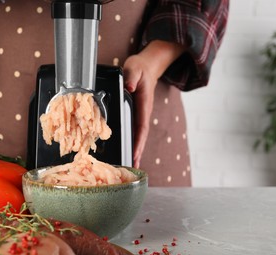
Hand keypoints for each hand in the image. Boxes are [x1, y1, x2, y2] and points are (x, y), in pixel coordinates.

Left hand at [123, 40, 185, 167]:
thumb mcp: (134, 69)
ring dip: (136, 150)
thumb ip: (131, 77)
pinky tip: (127, 150)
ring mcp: (141, 114)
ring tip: (131, 165)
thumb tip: (129, 88)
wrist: (147, 67)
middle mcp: (144, 112)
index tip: (135, 153)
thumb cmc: (139, 68)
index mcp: (144, 105)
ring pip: (138, 135)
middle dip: (138, 152)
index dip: (138, 141)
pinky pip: (135, 130)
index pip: (141, 127)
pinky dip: (133, 141)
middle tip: (133, 167)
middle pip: (141, 136)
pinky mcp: (137, 114)